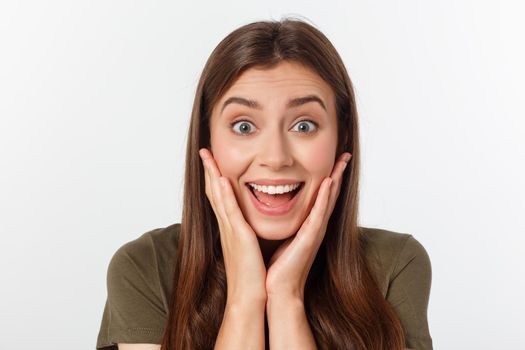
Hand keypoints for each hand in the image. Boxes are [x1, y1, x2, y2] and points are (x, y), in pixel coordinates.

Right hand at [199, 148, 267, 304]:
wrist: (249, 298)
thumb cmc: (251, 278)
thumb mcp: (248, 250)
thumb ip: (246, 236)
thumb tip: (248, 228)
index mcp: (231, 229)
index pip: (220, 198)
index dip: (214, 179)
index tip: (212, 162)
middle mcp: (227, 227)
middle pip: (214, 193)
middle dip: (209, 171)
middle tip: (204, 152)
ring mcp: (230, 231)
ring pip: (218, 197)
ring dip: (213, 175)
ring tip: (207, 157)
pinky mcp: (239, 237)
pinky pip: (229, 211)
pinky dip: (223, 195)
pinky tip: (221, 179)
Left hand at [265, 152, 351, 300]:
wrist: (278, 290)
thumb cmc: (278, 267)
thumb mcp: (283, 239)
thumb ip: (287, 226)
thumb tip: (275, 211)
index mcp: (309, 226)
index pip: (321, 197)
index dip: (329, 178)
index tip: (333, 160)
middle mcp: (315, 227)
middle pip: (330, 195)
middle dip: (338, 173)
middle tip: (345, 154)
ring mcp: (315, 232)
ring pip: (328, 200)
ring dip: (336, 179)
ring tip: (342, 161)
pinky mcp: (310, 238)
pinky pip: (319, 214)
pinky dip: (325, 197)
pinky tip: (329, 182)